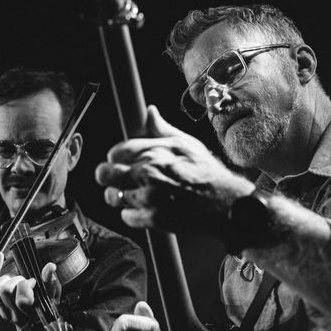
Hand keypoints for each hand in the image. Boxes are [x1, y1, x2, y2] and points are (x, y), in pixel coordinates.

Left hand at [0, 252, 61, 326]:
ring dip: (7, 279)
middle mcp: (12, 314)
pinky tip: (0, 257)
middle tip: (26, 280)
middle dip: (17, 280)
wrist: (35, 318)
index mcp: (28, 313)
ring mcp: (2, 309)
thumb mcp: (52, 294)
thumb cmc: (44, 304)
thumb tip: (50, 266)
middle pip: (6, 291)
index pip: (21, 299)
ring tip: (16, 279)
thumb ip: (50, 281)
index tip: (33, 282)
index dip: (26, 286)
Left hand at [95, 105, 253, 234]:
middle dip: (107, 176)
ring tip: (132, 195)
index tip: (119, 163)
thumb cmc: (206, 173)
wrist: (225, 203)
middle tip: (115, 180)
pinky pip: (126, 217)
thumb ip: (162, 130)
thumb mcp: (186, 144)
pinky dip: (132, 215)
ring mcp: (150, 197)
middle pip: (105, 174)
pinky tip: (144, 209)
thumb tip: (149, 111)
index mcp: (155, 152)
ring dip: (118, 197)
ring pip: (113, 196)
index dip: (115, 158)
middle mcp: (149, 173)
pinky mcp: (153, 219)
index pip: (116, 152)